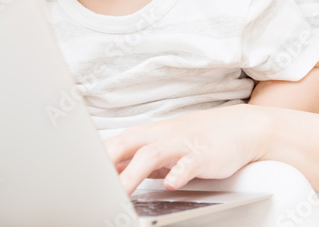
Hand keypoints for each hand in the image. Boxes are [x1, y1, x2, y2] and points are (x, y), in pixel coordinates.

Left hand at [103, 103, 272, 194]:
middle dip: (106, 160)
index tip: (77, 171)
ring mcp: (181, 144)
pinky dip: (178, 172)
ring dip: (133, 172)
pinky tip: (170, 184)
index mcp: (148, 135)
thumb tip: (109, 169)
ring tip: (121, 191)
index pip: (115, 143)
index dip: (94, 156)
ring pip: (151, 154)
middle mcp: (161, 136)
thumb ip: (137, 159)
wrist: (241, 128)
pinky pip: (188, 162)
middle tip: (90, 182)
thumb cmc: (198, 139)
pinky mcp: (203, 154)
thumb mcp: (163, 148)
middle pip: (126, 142)